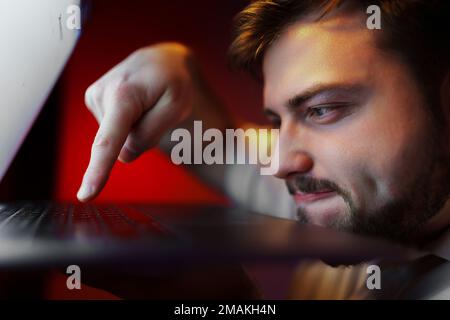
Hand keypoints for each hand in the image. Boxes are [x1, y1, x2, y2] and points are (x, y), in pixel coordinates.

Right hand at [78, 43, 196, 201]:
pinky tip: (135, 104)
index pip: (109, 141)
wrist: (162, 61)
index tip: (85, 195)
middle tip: (155, 109)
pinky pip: (114, 128)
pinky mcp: (94, 100)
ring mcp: (95, 96)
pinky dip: (128, 122)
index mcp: (123, 96)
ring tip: (145, 102)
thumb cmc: (173, 82)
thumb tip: (123, 155)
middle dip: (141, 134)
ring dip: (135, 126)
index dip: (98, 171)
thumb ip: (150, 134)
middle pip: (121, 142)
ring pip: (118, 136)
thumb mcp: (176, 107)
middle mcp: (101, 94)